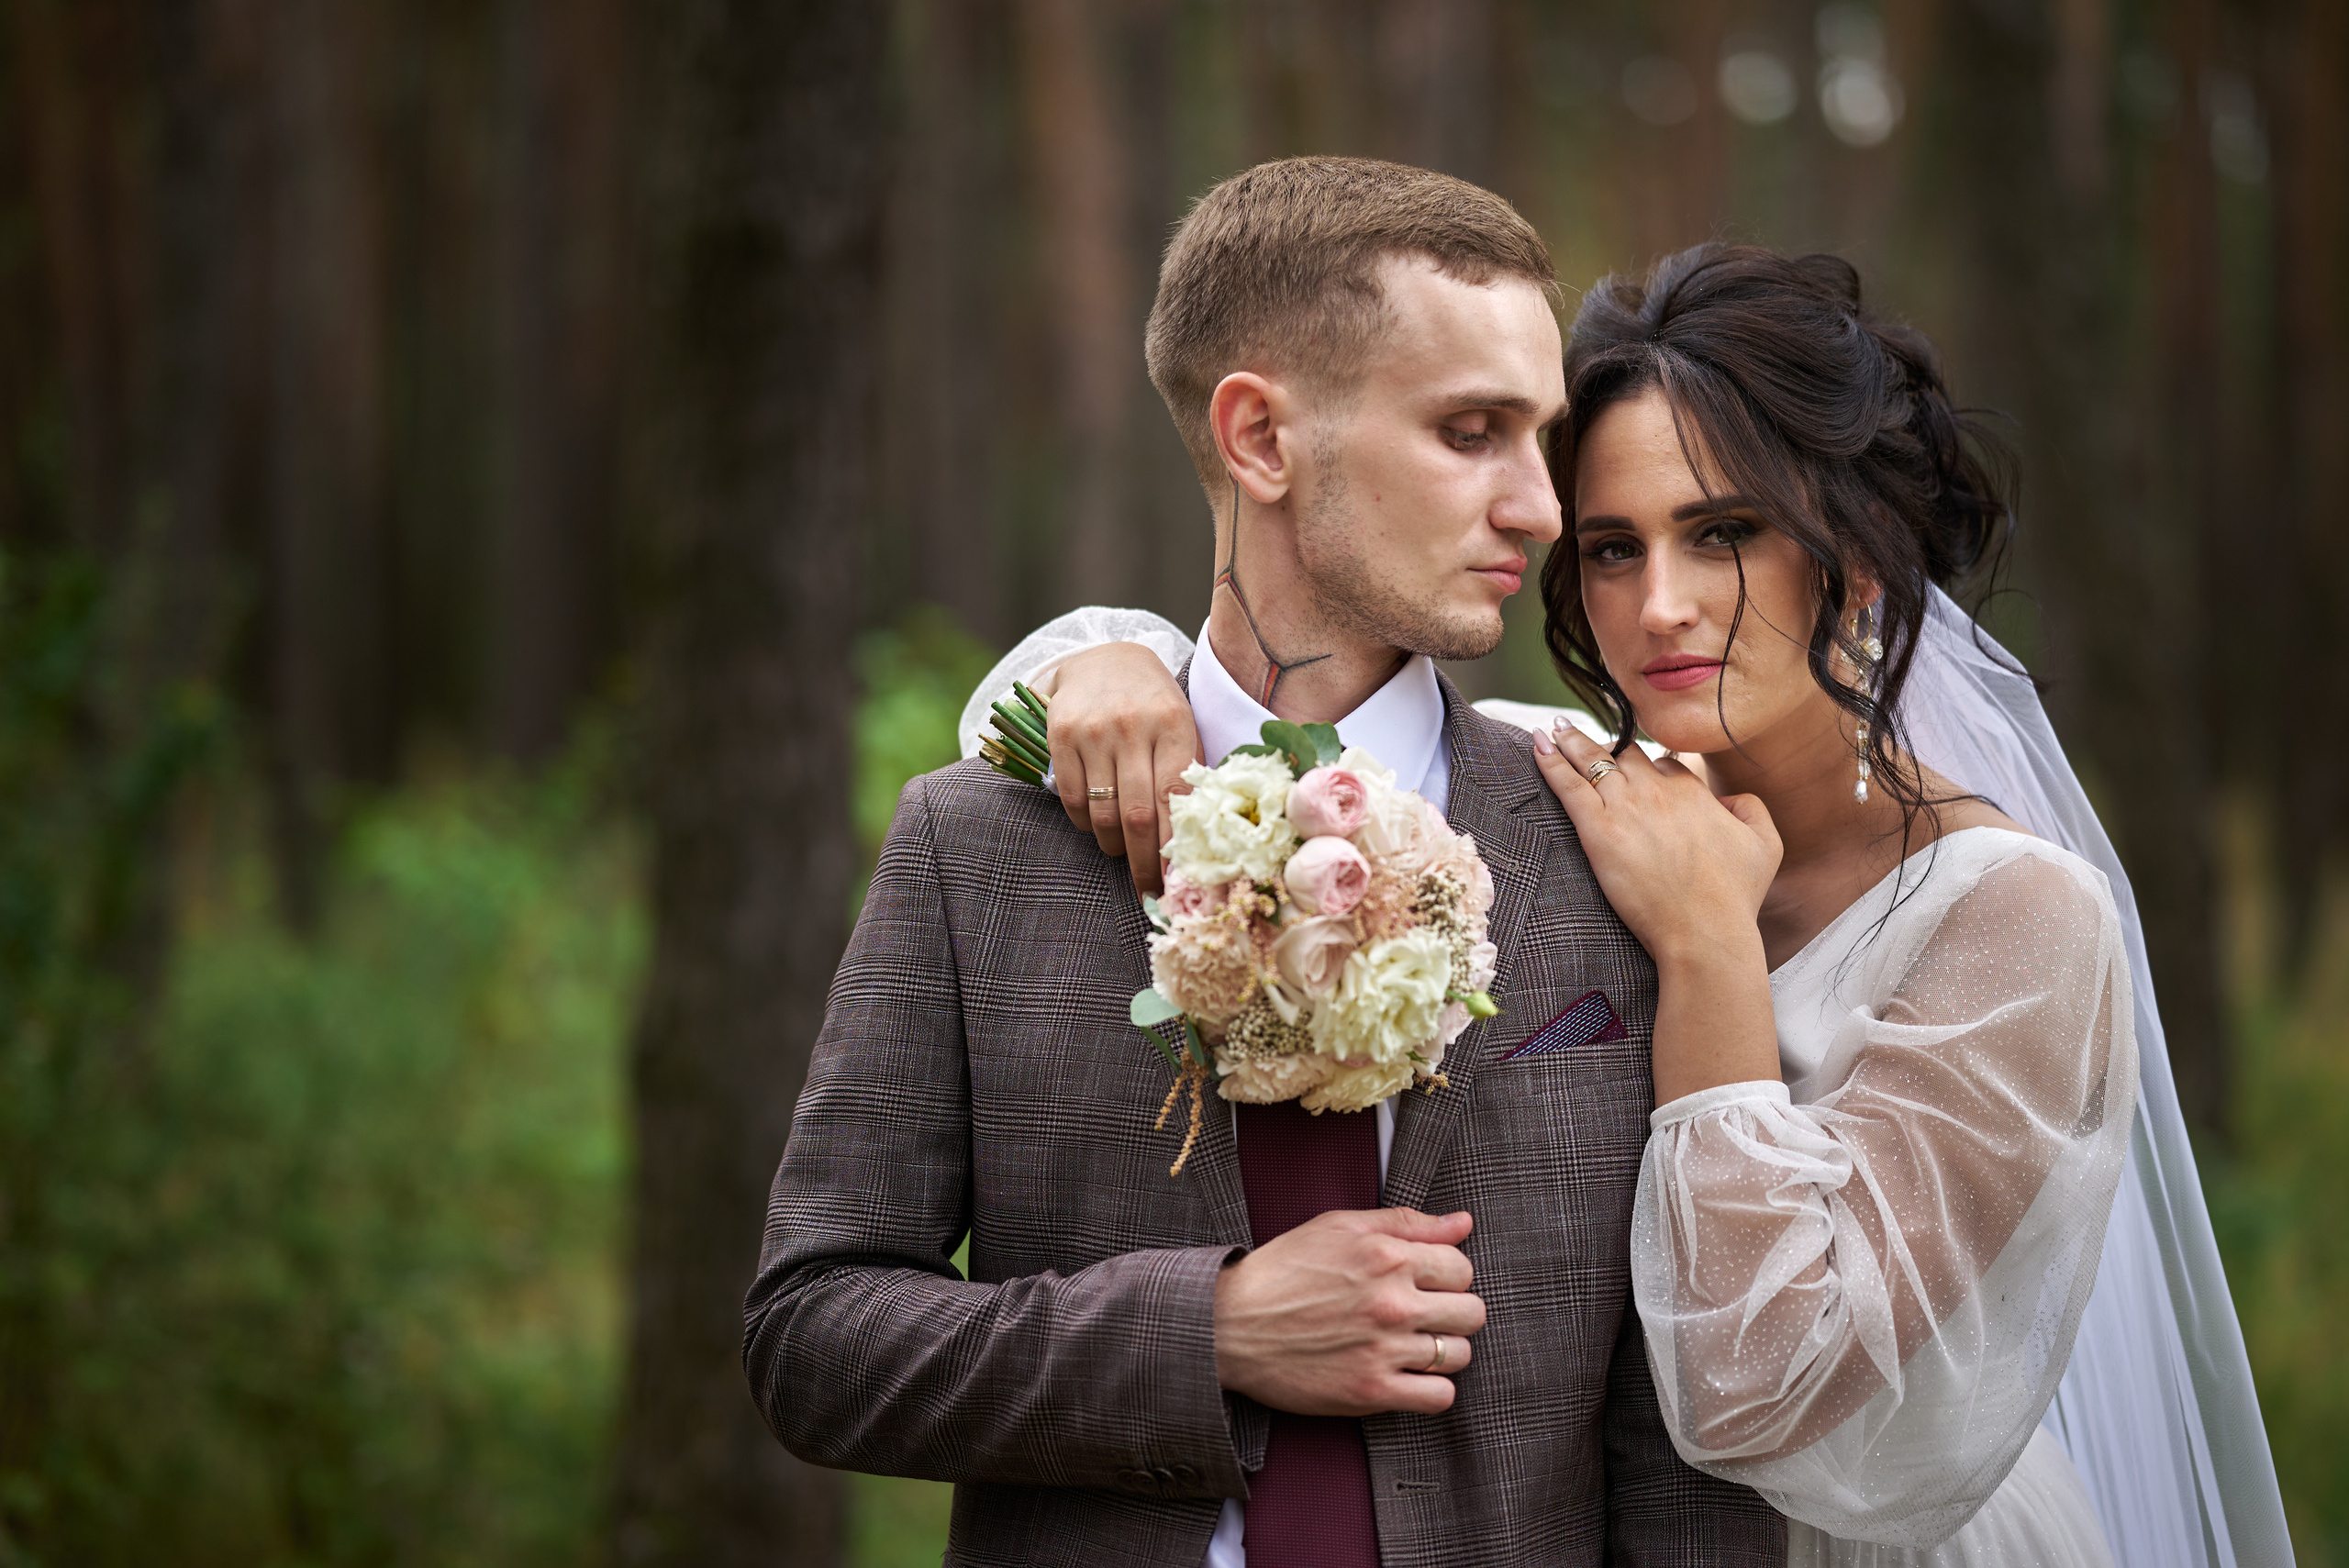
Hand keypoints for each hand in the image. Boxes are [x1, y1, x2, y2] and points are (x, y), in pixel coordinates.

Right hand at [1044, 641, 1202, 895]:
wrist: (1105, 658)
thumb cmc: (1154, 704)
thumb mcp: (1181, 726)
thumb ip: (1187, 773)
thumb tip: (1195, 842)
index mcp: (1173, 724)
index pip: (1175, 799)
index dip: (1175, 847)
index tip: (1179, 882)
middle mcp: (1132, 726)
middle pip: (1138, 815)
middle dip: (1144, 862)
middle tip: (1147, 887)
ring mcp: (1093, 730)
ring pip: (1103, 812)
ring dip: (1113, 844)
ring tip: (1122, 850)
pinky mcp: (1060, 734)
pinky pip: (1073, 798)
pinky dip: (1086, 822)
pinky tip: (1097, 822)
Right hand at [1213, 1208, 1482, 1417]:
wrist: (1230, 1323)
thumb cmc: (1283, 1270)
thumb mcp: (1339, 1227)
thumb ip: (1406, 1223)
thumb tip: (1463, 1223)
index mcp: (1387, 1256)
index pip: (1461, 1267)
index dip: (1447, 1275)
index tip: (1424, 1283)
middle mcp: (1392, 1302)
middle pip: (1471, 1312)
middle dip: (1453, 1311)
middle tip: (1424, 1315)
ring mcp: (1384, 1349)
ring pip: (1460, 1354)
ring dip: (1443, 1350)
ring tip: (1413, 1345)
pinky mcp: (1371, 1391)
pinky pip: (1440, 1396)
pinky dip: (1432, 1389)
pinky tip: (1409, 1375)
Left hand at [1530, 722, 1780, 966]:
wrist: (1705, 930)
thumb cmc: (1735, 897)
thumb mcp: (1766, 844)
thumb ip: (1751, 808)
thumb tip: (1727, 798)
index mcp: (1693, 791)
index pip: (1664, 764)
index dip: (1650, 768)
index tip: (1637, 772)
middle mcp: (1658, 791)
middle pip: (1626, 755)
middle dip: (1607, 748)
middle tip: (1585, 740)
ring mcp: (1626, 807)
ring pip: (1594, 760)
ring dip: (1572, 741)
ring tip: (1554, 727)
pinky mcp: (1598, 829)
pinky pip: (1569, 785)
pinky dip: (1551, 761)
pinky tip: (1537, 743)